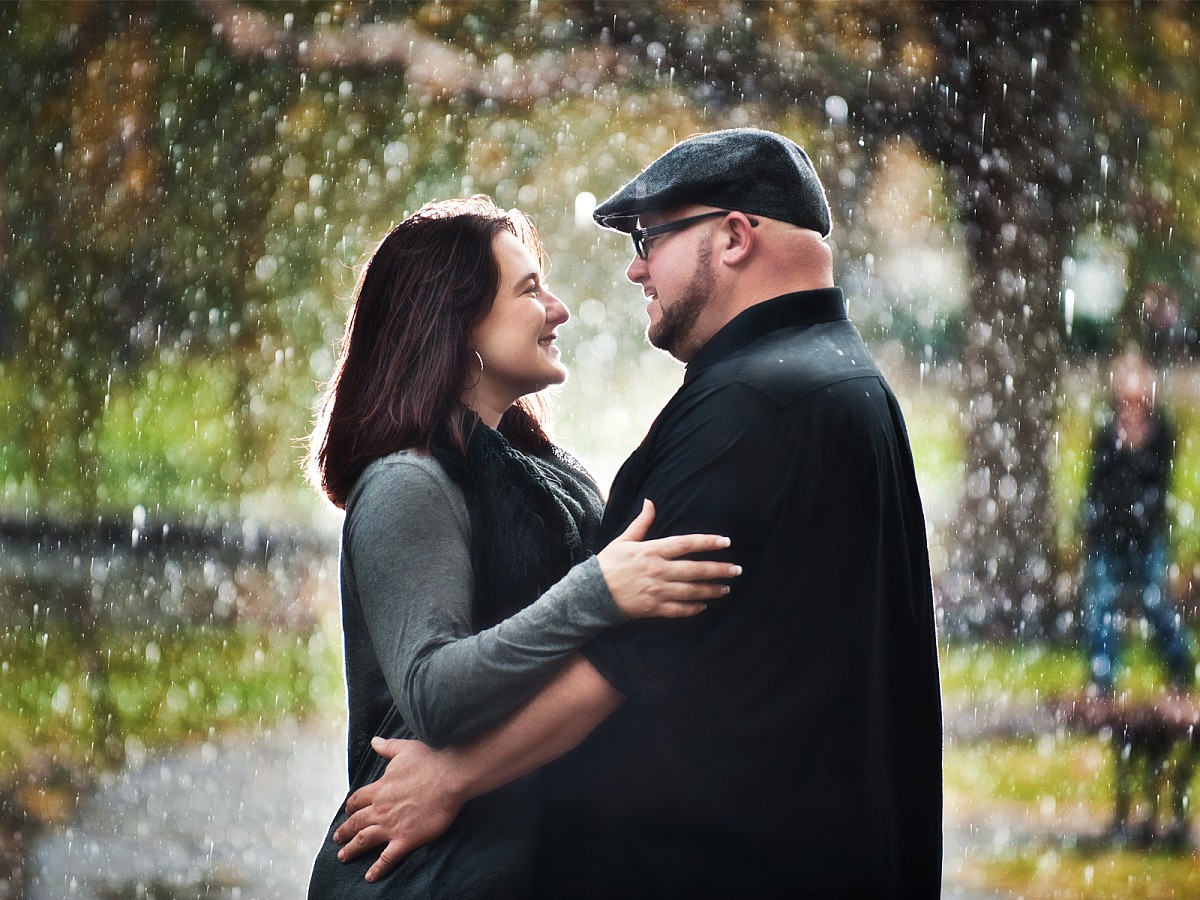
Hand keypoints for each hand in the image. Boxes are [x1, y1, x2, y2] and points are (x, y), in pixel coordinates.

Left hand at [332, 737, 462, 882]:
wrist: (450, 776)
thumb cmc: (430, 760)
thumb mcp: (404, 749)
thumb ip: (387, 747)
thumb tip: (375, 741)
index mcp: (379, 788)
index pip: (357, 801)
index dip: (350, 807)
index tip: (347, 812)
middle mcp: (380, 808)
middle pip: (355, 823)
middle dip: (344, 832)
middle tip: (337, 840)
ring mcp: (391, 825)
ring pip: (364, 840)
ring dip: (351, 849)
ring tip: (343, 857)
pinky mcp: (406, 839)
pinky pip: (386, 857)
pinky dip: (377, 869)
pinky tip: (369, 877)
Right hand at [596, 499, 739, 619]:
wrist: (590, 594)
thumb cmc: (606, 564)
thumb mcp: (623, 540)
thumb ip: (641, 523)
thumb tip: (650, 502)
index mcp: (652, 550)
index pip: (686, 543)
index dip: (708, 542)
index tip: (726, 541)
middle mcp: (658, 570)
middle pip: (696, 569)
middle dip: (719, 569)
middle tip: (737, 570)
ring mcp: (657, 591)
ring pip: (692, 591)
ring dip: (711, 590)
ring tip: (725, 588)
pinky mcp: (653, 608)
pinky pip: (679, 610)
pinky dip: (693, 609)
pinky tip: (704, 606)